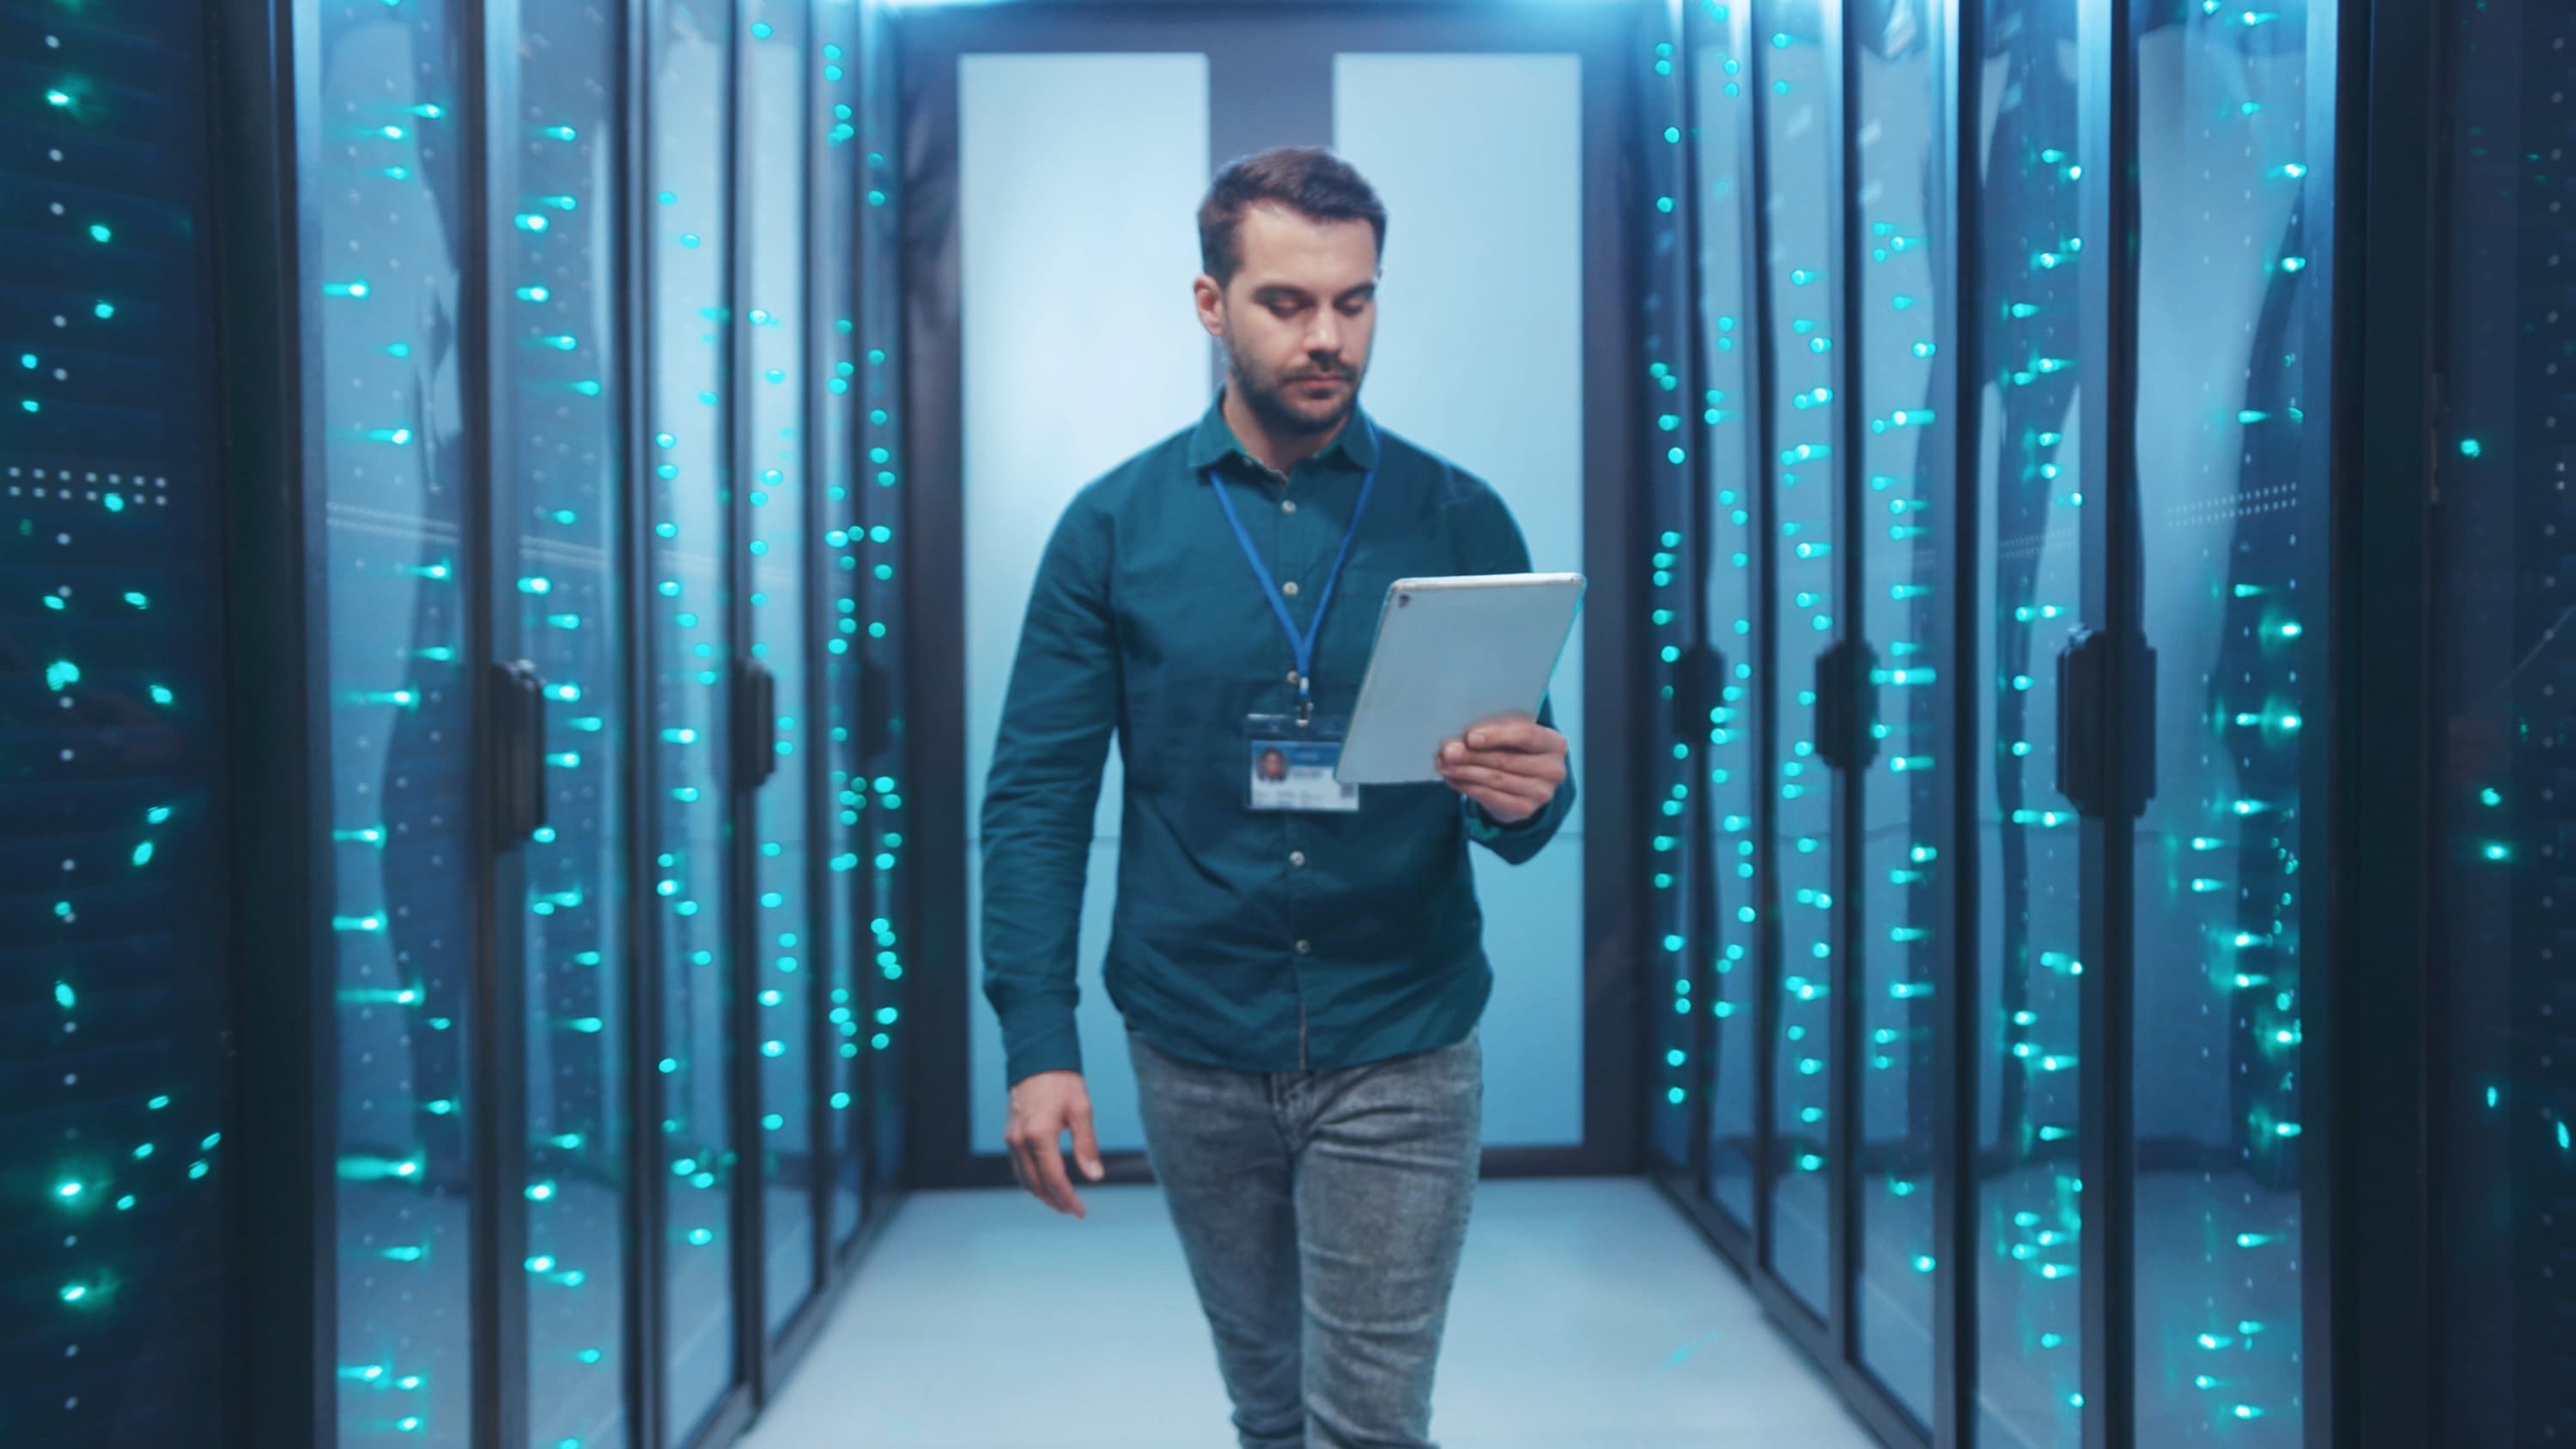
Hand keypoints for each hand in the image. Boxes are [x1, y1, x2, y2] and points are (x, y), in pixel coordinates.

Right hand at [1004, 1070, 1103, 1217]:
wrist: (1037, 1058)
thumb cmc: (1063, 1082)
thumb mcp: (1081, 1111)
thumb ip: (1086, 1146)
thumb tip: (1095, 1177)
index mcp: (1039, 1134)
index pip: (1054, 1178)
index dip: (1068, 1199)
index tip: (1081, 1212)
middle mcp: (1019, 1140)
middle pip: (1035, 1184)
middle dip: (1054, 1201)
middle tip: (1072, 1211)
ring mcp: (1011, 1139)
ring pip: (1023, 1179)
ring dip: (1041, 1194)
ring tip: (1061, 1202)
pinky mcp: (1009, 1135)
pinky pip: (1018, 1167)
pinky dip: (1032, 1180)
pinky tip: (1046, 1183)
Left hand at [1436, 714, 1568, 824]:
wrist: (1528, 781)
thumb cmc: (1518, 749)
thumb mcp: (1514, 735)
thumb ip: (1494, 732)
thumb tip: (1459, 740)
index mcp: (1555, 744)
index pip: (1527, 736)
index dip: (1497, 736)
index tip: (1470, 736)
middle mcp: (1553, 770)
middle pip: (1506, 760)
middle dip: (1472, 755)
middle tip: (1447, 751)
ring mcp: (1541, 793)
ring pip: (1495, 780)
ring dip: (1465, 772)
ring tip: (1444, 764)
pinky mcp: (1525, 809)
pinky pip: (1490, 797)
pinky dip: (1467, 787)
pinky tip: (1453, 779)